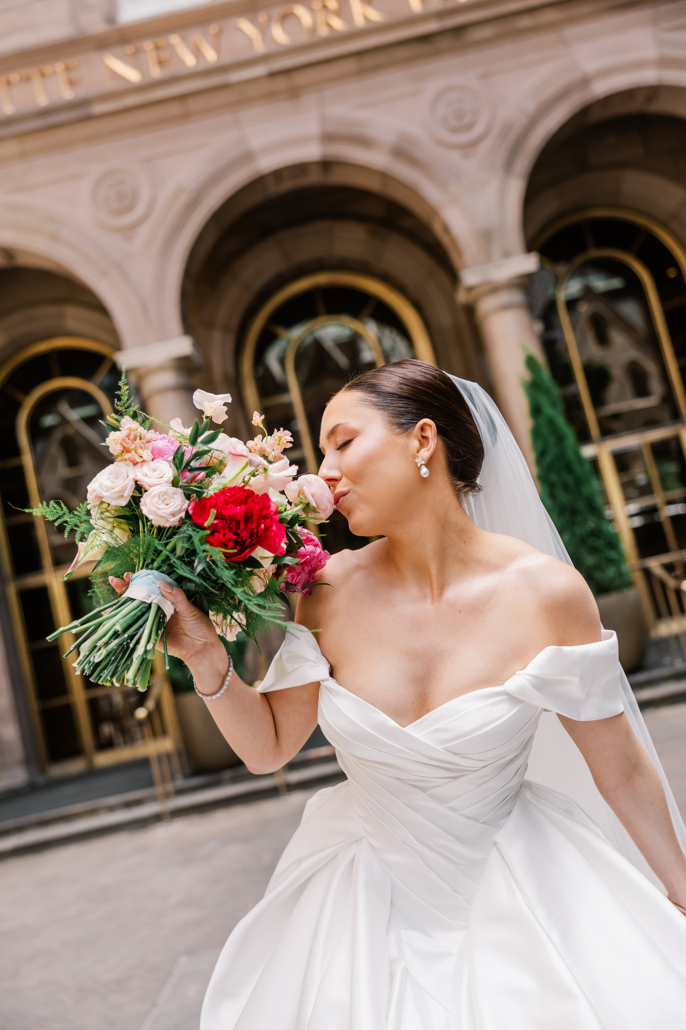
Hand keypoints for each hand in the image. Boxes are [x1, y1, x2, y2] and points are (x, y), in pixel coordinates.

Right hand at [108, 574, 226, 675]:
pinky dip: (122, 622)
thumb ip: (176, 596)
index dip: (139, 580)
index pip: (150, 587)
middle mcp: (157, 609)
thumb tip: (161, 583)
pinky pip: (135, 628)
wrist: (201, 648)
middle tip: (116, 580)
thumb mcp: (188, 608)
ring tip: (113, 593)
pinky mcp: (149, 635)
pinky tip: (111, 615)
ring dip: (121, 603)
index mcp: (167, 600)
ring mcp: (152, 622)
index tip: (130, 574)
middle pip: (139, 597)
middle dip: (126, 588)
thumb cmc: (198, 625)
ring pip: (134, 611)